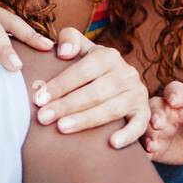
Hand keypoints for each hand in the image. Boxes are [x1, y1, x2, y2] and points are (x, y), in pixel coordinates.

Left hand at [32, 27, 149, 149]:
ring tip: (62, 128)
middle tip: (43, 117)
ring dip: (86, 120)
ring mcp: (137, 92)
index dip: (60, 85)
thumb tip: (63, 51)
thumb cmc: (91, 67)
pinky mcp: (144, 111)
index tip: (39, 99)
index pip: (82, 71)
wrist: (118, 80)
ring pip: (112, 109)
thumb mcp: (82, 49)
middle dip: (66, 105)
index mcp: (108, 56)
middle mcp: (126, 73)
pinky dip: (128, 134)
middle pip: (95, 92)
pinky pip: (140, 125)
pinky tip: (112, 143)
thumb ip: (70, 39)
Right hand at [141, 81, 182, 163]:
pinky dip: (142, 149)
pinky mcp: (148, 142)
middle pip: (155, 107)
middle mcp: (164, 109)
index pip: (176, 90)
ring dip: (146, 134)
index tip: (175, 100)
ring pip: (144, 125)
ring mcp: (154, 126)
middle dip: (156, 114)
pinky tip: (147, 155)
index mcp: (182, 98)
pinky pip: (141, 144)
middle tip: (157, 123)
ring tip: (152, 145)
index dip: (175, 94)